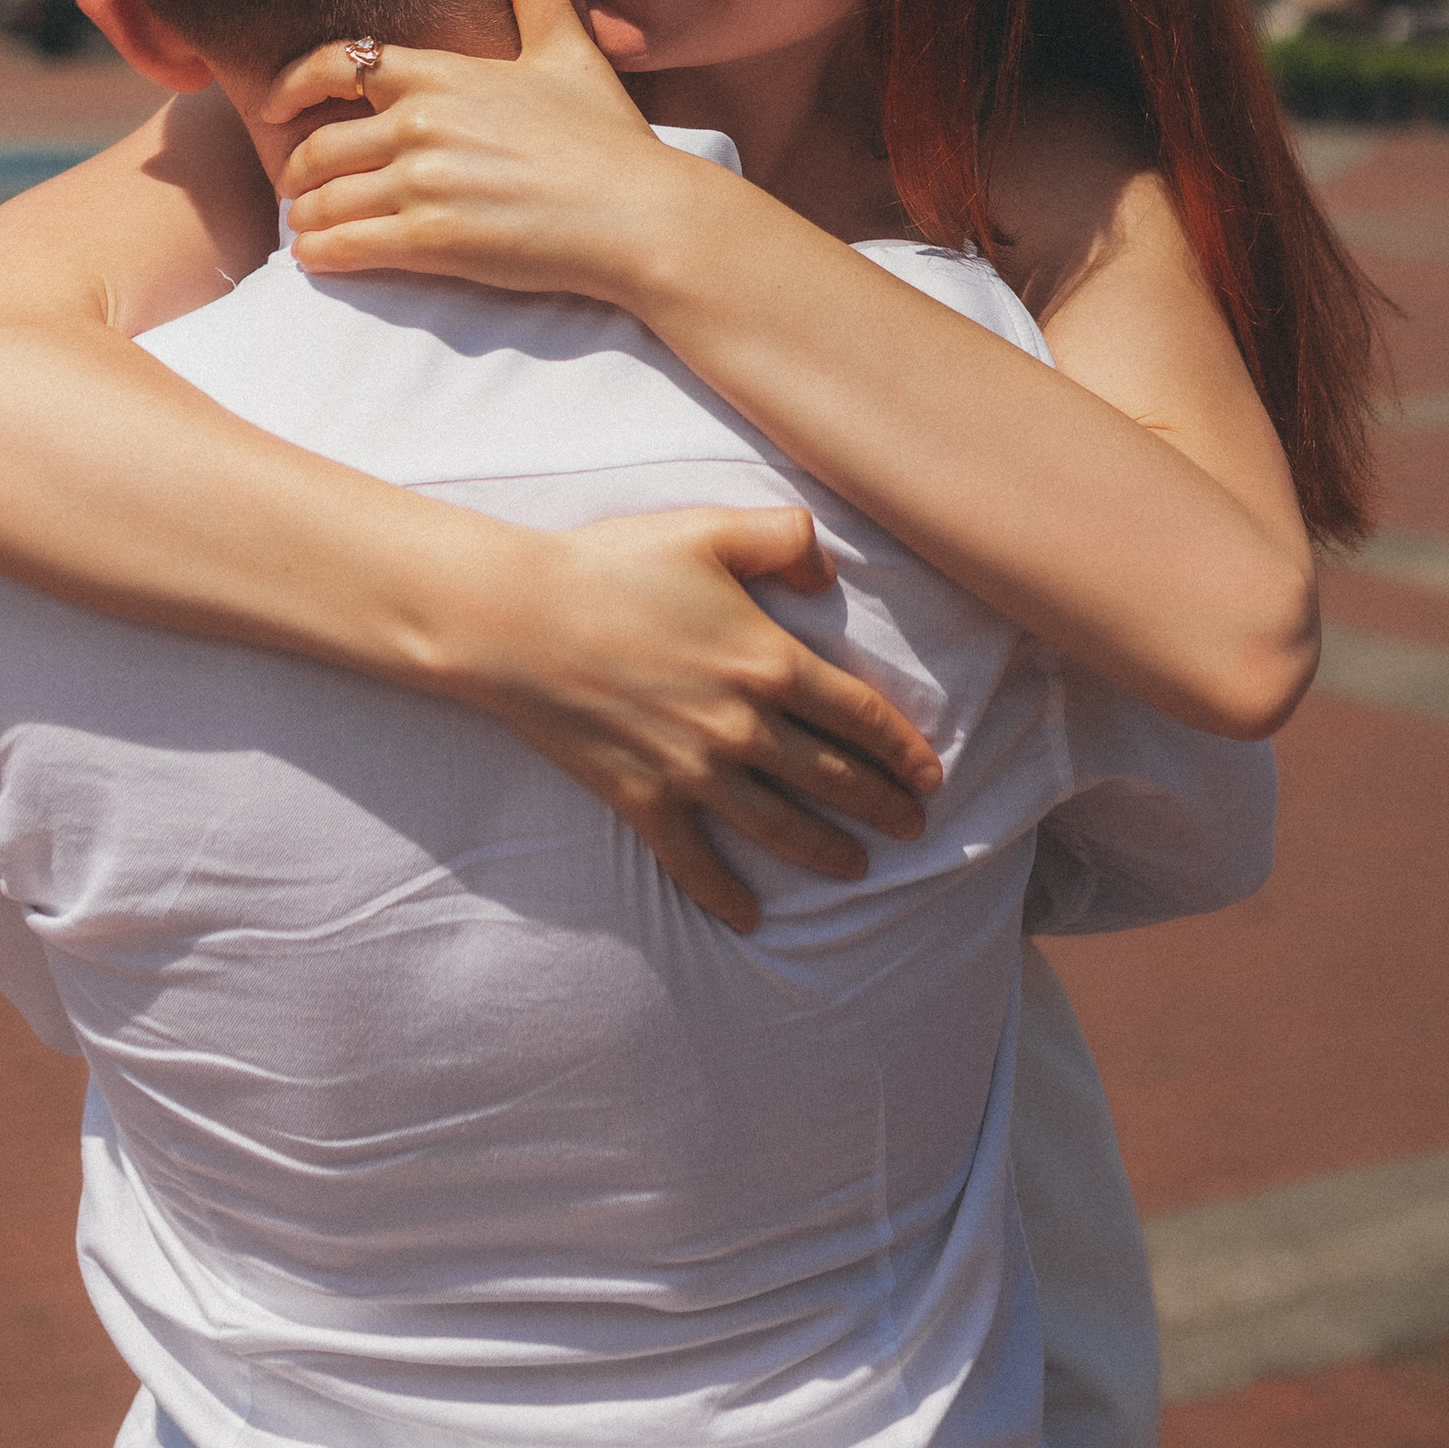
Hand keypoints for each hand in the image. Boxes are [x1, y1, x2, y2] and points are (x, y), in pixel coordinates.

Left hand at [273, 0, 673, 304]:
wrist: (638, 214)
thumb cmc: (609, 138)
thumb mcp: (569, 55)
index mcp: (444, 73)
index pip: (340, 63)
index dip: (292, 84)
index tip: (273, 105)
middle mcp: (421, 122)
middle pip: (320, 143)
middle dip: (298, 170)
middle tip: (297, 187)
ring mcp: (422, 182)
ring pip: (326, 200)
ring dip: (307, 217)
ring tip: (306, 229)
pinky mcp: (430, 239)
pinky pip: (345, 245)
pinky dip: (321, 254)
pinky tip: (317, 258)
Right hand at [453, 497, 943, 933]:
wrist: (518, 619)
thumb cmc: (614, 565)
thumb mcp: (711, 529)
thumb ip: (785, 537)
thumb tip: (830, 570)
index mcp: (768, 660)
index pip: (860, 715)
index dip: (903, 749)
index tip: (930, 775)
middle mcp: (742, 725)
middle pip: (833, 778)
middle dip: (882, 807)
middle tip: (914, 829)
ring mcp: (694, 770)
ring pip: (780, 827)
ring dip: (826, 852)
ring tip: (857, 868)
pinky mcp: (644, 799)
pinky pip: (694, 861)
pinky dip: (723, 895)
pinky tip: (748, 918)